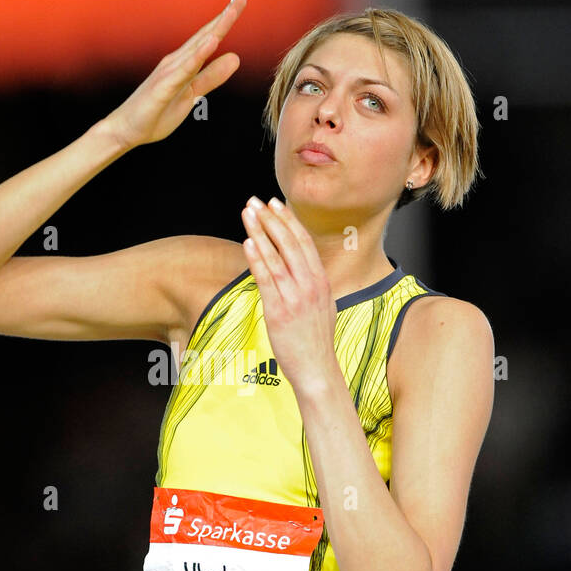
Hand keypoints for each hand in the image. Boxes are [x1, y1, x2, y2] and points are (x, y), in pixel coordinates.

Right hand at [103, 0, 245, 149]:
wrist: (126, 129)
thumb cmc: (157, 112)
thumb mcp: (193, 94)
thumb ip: (212, 76)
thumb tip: (235, 58)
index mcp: (184, 63)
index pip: (208, 38)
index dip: (225, 20)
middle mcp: (176, 62)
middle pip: (204, 36)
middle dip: (224, 17)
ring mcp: (168, 74)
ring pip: (195, 49)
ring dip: (213, 31)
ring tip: (230, 13)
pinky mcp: (162, 89)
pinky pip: (183, 72)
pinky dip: (197, 57)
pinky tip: (211, 44)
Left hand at [241, 196, 336, 391]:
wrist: (317, 369)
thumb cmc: (315, 341)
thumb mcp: (322, 305)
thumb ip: (311, 284)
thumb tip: (300, 268)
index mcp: (321, 281)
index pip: (304, 242)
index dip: (288, 220)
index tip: (275, 204)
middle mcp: (310, 285)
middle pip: (289, 242)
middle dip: (271, 218)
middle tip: (256, 201)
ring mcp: (295, 296)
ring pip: (276, 256)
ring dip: (260, 232)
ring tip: (247, 214)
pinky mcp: (279, 310)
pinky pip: (266, 278)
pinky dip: (257, 258)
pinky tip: (248, 242)